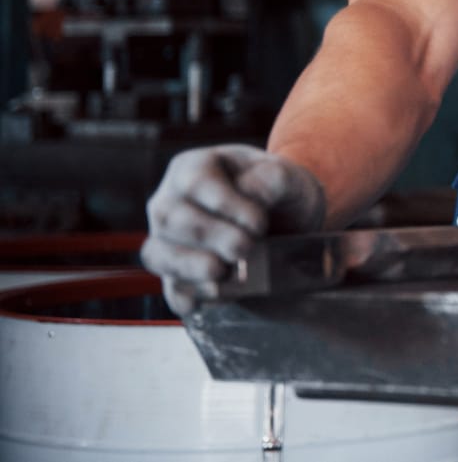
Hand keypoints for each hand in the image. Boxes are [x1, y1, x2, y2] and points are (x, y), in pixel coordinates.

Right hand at [140, 144, 324, 315]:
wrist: (286, 222)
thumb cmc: (279, 192)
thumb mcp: (287, 176)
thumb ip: (273, 178)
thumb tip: (251, 193)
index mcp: (195, 168)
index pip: (194, 183)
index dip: (224, 204)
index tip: (259, 223)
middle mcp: (172, 201)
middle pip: (170, 218)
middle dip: (208, 236)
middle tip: (245, 248)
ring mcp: (168, 239)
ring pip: (158, 253)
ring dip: (190, 267)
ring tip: (224, 274)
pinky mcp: (176, 273)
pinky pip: (168, 286)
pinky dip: (184, 295)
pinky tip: (203, 301)